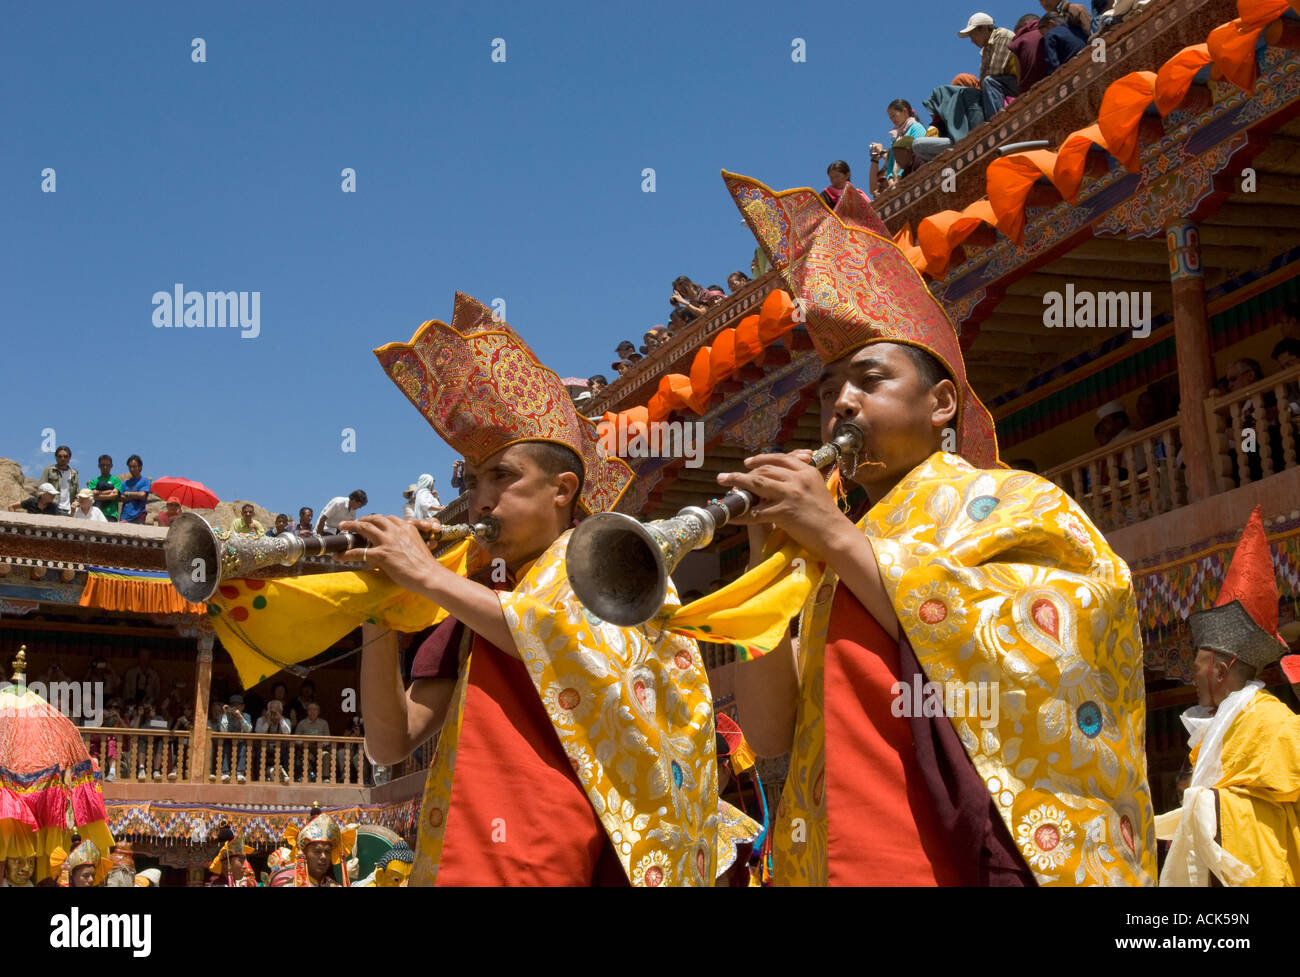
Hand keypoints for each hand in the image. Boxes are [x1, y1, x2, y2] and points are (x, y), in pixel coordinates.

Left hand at [337, 514, 439, 594]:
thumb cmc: (426, 565)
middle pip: (375, 519)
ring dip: (351, 526)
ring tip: (342, 527)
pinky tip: (338, 556)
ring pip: (364, 527)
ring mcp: (387, 541)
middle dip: (362, 519)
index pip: (388, 519)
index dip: (377, 520)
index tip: (371, 522)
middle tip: (353, 522)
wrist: (429, 575)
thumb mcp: (419, 546)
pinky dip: (346, 553)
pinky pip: (358, 551)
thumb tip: (400, 548)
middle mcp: (396, 530)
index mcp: (407, 527)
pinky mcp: (381, 554)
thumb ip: (408, 542)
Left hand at [716, 450, 852, 562]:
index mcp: (807, 471)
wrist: (836, 534)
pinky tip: (731, 516)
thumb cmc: (826, 515)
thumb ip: (800, 480)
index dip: (762, 459)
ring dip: (736, 481)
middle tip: (730, 475)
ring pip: (757, 483)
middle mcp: (798, 479)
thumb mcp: (816, 489)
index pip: (781, 458)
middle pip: (766, 469)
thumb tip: (781, 478)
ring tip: (723, 480)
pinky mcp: (784, 512)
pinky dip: (741, 515)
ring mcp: (791, 494)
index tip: (748, 462)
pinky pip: (756, 512)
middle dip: (745, 471)